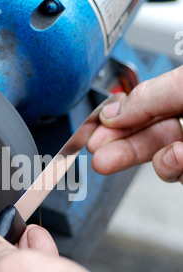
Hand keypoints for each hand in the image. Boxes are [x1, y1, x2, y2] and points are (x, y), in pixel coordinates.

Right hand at [87, 66, 182, 182]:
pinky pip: (180, 177)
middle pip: (150, 138)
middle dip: (123, 151)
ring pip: (165, 164)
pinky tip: (179, 159)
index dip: (119, 122)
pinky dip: (174, 170)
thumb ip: (149, 96)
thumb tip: (112, 113)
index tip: (97, 136)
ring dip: (161, 164)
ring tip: (167, 157)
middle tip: (101, 160)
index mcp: (182, 94)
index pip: (146, 109)